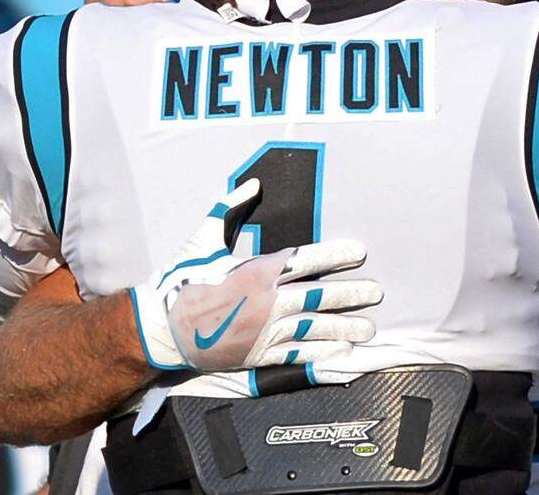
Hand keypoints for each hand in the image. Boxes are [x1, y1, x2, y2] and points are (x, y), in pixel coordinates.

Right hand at [130, 179, 381, 370]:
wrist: (162, 330)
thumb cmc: (183, 281)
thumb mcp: (203, 239)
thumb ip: (229, 209)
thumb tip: (252, 182)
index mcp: (256, 272)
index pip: (305, 260)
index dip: (335, 255)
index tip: (359, 251)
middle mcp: (266, 302)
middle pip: (317, 297)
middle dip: (350, 293)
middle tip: (376, 292)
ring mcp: (264, 332)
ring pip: (313, 328)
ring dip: (343, 327)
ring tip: (368, 328)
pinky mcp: (258, 355)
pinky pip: (296, 356)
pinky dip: (321, 355)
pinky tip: (342, 353)